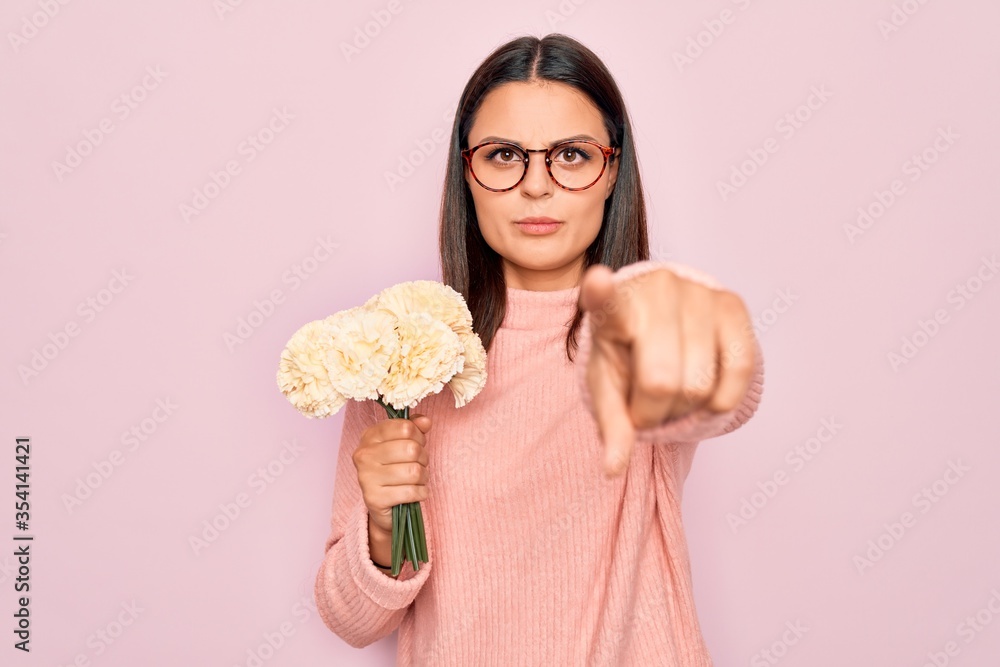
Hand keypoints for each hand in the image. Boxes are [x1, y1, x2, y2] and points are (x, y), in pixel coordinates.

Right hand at [352, 414, 431, 534]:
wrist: (383, 504)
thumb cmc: (395, 468)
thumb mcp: (403, 443)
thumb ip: (414, 428)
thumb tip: (425, 421)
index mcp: (370, 436)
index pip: (405, 427)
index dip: (418, 436)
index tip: (417, 444)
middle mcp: (364, 455)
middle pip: (411, 449)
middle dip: (423, 458)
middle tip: (419, 465)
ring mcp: (366, 477)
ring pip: (413, 471)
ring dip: (423, 477)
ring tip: (417, 480)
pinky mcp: (374, 499)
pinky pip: (411, 492)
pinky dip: (421, 493)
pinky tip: (416, 493)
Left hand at [578, 264, 756, 477]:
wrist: (667, 323)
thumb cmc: (629, 355)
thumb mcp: (608, 386)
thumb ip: (611, 423)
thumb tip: (613, 469)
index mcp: (614, 307)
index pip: (605, 302)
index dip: (601, 293)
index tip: (597, 281)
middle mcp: (655, 290)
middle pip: (661, 382)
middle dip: (652, 412)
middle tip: (645, 405)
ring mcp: (697, 293)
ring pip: (699, 384)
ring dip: (685, 409)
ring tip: (672, 393)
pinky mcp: (733, 305)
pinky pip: (737, 373)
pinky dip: (720, 401)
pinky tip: (704, 391)